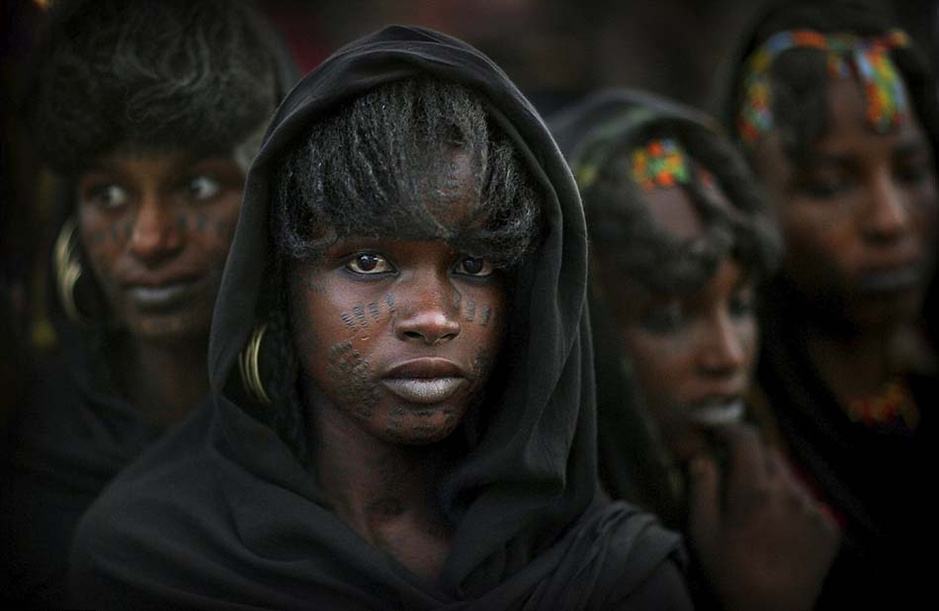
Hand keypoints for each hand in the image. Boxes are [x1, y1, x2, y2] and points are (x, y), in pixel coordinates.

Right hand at [686, 424, 840, 610]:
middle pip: (769, 453)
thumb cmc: (729, 573)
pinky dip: (791, 503)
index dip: (729, 428)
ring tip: (757, 509)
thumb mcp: (702, 531)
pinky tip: (778, 527)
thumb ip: (702, 487)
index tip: (716, 430)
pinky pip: (807, 501)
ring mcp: (814, 510)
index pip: (746, 438)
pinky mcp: (829, 527)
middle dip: (749, 455)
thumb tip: (702, 456)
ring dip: (771, 480)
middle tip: (733, 472)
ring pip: (789, 477)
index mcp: (755, 491)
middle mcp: (789, 493)